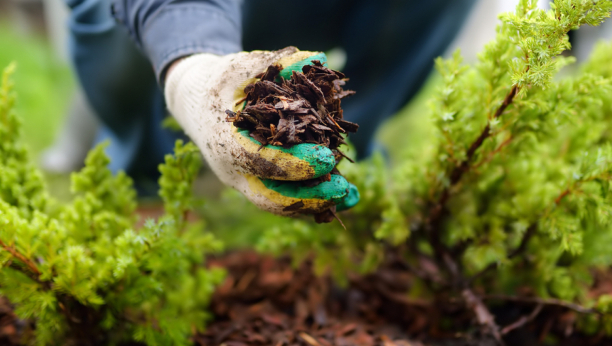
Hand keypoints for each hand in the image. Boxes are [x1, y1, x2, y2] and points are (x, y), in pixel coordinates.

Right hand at [164, 47, 358, 215]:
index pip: (261, 161)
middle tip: (343, 189)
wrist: (195, 101)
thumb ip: (276, 63)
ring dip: (316, 203)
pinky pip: (285, 198)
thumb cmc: (220, 81)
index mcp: (224, 142)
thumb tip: (316, 59)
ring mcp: (244, 181)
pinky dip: (313, 200)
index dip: (296, 163)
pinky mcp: (256, 183)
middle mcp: (232, 170)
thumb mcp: (242, 66)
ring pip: (280, 203)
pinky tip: (345, 196)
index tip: (328, 158)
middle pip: (271, 197)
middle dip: (309, 197)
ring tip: (352, 197)